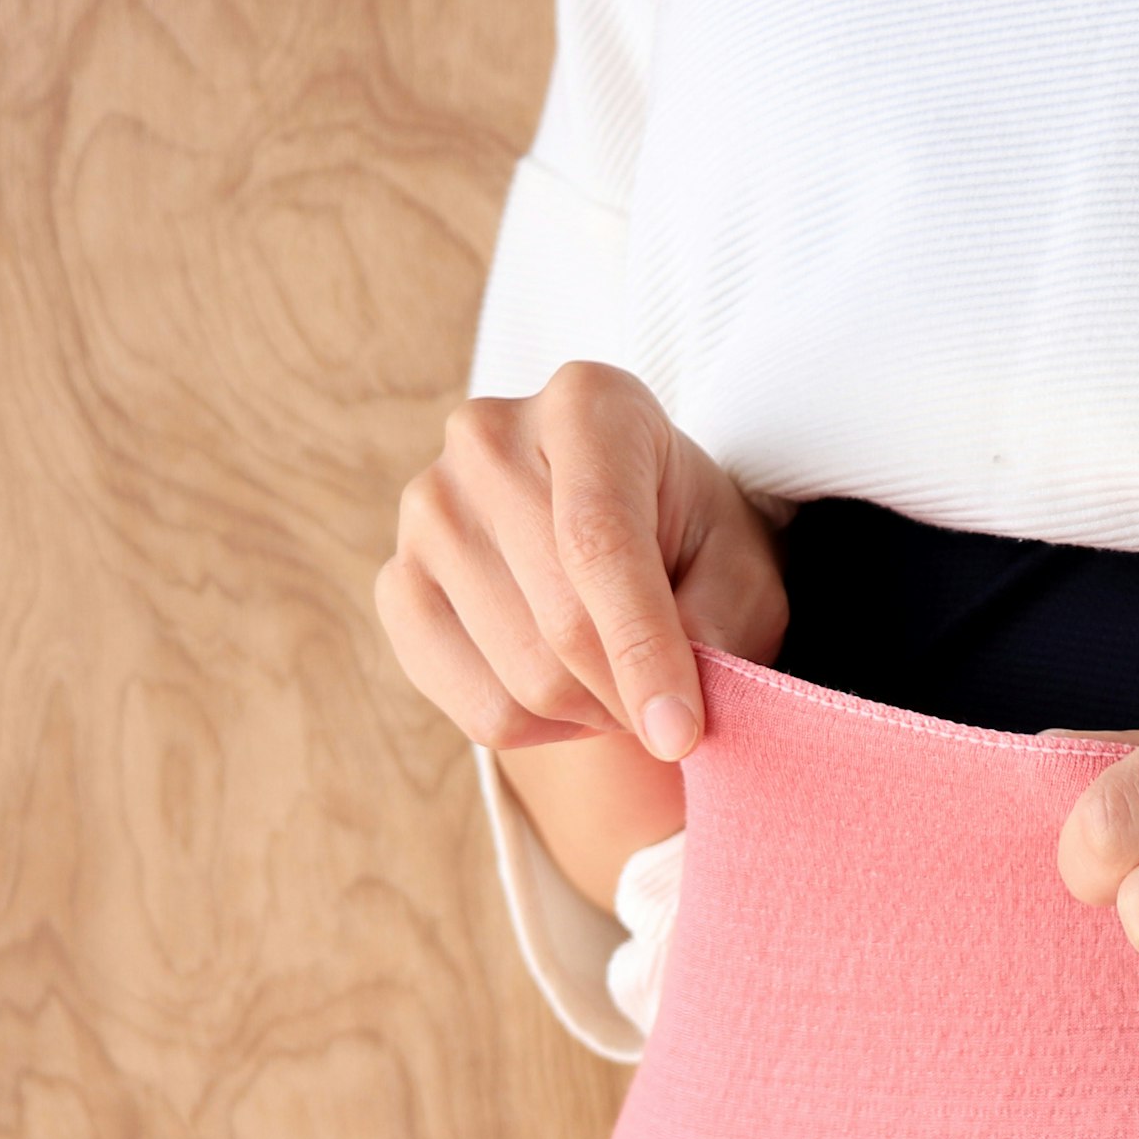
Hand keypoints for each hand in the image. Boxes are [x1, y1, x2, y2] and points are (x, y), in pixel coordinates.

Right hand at [374, 360, 786, 763]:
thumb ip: (720, 623)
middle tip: (667, 702)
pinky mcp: (397, 582)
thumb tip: (666, 711)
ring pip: (518, 678)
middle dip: (627, 691)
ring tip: (615, 678)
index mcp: (587, 405)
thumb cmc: (691, 542)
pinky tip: (564, 687)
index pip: (598, 540)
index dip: (642, 648)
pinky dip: (535, 726)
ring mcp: (427, 511)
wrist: (623, 533)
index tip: (681, 733)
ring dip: (587, 712)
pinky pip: (472, 704)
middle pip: (559, 621)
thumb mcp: (741, 569)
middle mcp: (486, 440)